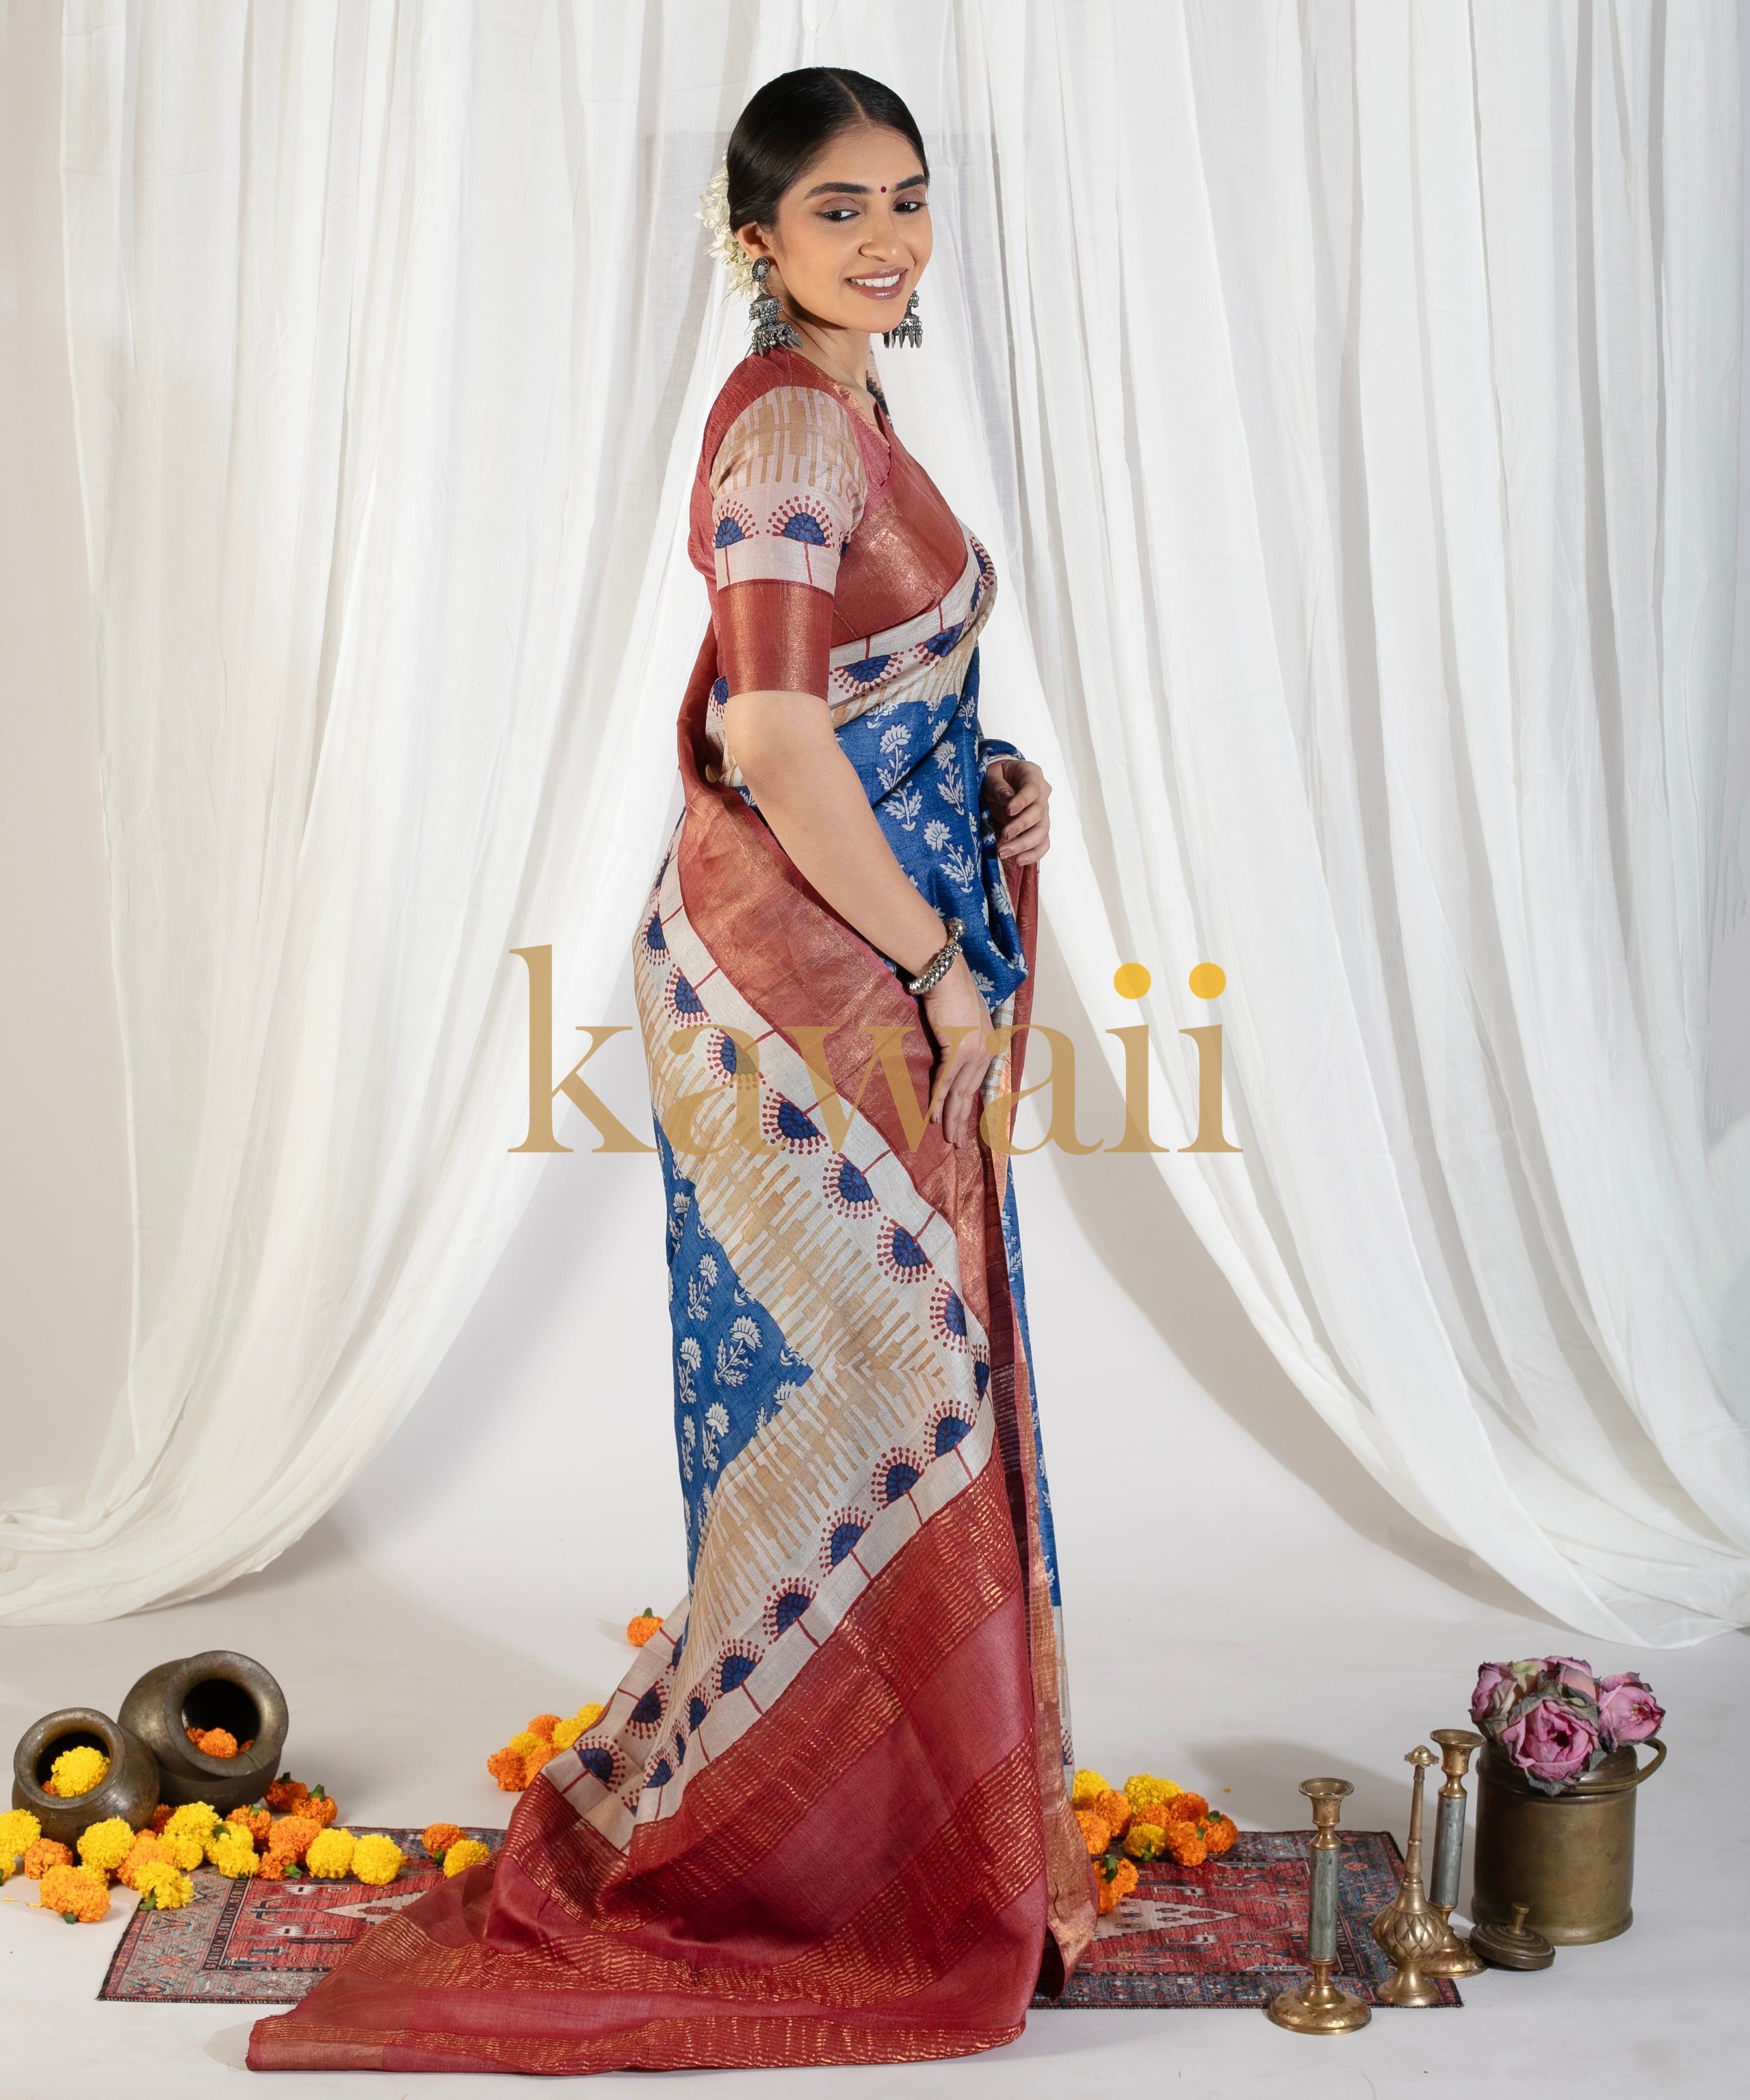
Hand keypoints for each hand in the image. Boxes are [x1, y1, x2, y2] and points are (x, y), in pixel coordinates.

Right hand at [920, 955, 994, 1148]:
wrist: (947, 975)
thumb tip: (952, 1054)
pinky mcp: (957, 1050)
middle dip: (962, 1120)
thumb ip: (962, 1039)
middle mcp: (985, 1052)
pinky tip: (933, 1116)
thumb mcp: (964, 1019)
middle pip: (970, 1093)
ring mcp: (973, 1052)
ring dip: (951, 1117)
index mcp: (989, 1046)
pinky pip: (945, 1081)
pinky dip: (938, 1100)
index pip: (977, 1083)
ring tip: (947, 1137)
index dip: (969, 1106)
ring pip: (959, 1092)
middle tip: (957, 1143)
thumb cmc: (952, 993)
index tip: (963, 1125)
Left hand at [982, 757, 1051, 864]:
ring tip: (1003, 852)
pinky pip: (1042, 844)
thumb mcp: (992, 775)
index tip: (1009, 810)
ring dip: (1024, 844)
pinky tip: (1018, 861)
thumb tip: (1007, 799)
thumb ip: (998, 786)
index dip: (1023, 800)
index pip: (1033, 789)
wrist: (1001, 783)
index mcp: (1032, 776)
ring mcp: (1043, 814)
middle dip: (1021, 826)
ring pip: (1042, 832)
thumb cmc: (996, 776)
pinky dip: (1033, 854)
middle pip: (1039, 813)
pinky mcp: (1039, 828)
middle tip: (1004, 835)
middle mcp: (1042, 795)